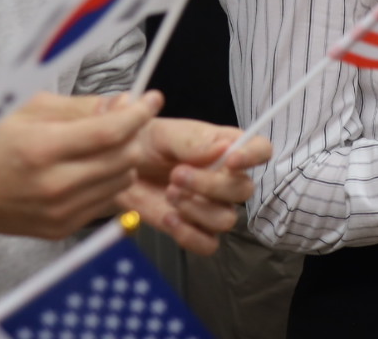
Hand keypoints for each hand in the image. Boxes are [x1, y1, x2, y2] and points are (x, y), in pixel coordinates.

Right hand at [0, 90, 160, 242]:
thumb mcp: (29, 109)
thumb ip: (80, 107)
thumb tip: (123, 104)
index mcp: (43, 148)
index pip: (112, 132)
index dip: (139, 114)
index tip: (153, 99)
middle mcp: (54, 184)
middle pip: (124, 157)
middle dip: (134, 133)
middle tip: (127, 119)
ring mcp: (59, 211)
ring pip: (123, 179)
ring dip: (125, 157)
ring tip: (106, 143)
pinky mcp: (61, 228)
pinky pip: (107, 200)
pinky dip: (109, 180)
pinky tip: (90, 167)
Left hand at [116, 112, 272, 255]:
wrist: (117, 171)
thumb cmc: (145, 143)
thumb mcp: (164, 133)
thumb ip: (192, 140)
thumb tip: (223, 149)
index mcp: (227, 147)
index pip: (261, 150)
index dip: (253, 156)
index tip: (231, 160)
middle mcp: (226, 178)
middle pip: (244, 190)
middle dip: (210, 185)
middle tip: (176, 175)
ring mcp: (213, 206)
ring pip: (227, 220)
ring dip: (197, 210)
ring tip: (169, 193)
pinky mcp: (195, 229)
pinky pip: (208, 244)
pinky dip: (189, 235)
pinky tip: (169, 217)